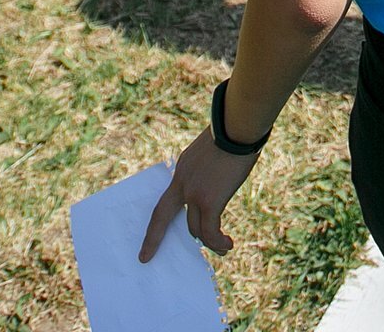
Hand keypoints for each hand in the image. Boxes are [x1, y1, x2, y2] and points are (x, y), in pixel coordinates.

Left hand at [138, 130, 259, 261]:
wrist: (237, 128)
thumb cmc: (234, 133)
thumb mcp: (214, 150)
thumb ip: (210, 169)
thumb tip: (220, 180)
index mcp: (182, 169)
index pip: (170, 197)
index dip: (166, 212)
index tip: (156, 226)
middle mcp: (182, 182)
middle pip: (162, 216)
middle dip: (153, 239)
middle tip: (145, 256)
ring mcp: (193, 193)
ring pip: (195, 228)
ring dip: (209, 242)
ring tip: (222, 249)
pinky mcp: (209, 201)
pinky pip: (210, 231)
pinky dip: (217, 242)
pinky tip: (227, 245)